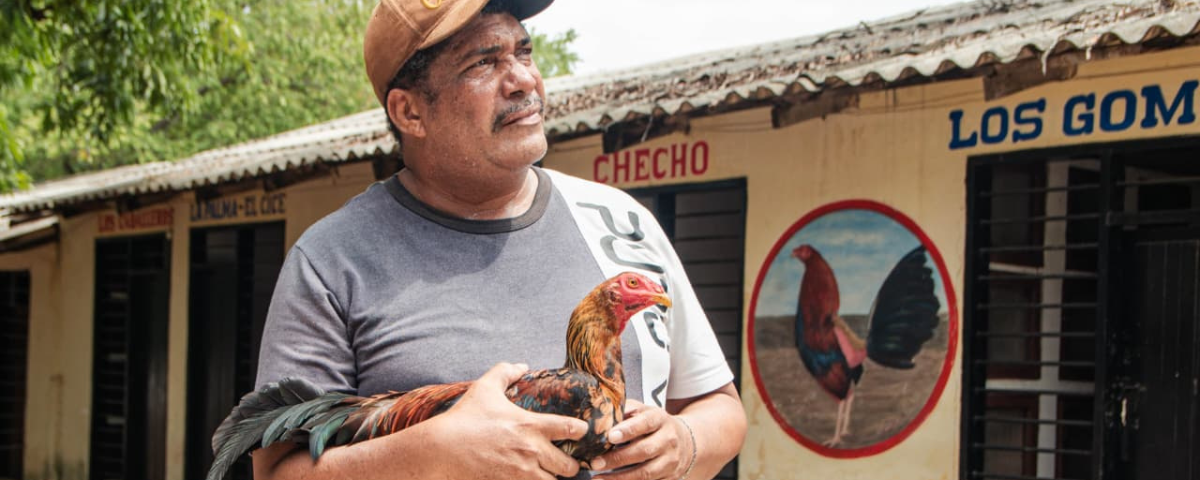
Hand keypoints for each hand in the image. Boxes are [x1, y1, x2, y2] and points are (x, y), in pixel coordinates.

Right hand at [426, 362, 588, 478]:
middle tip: (565, 461)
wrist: (440, 449)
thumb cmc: (464, 418)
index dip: (582, 430)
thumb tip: (522, 366)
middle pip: (569, 466)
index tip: (581, 431)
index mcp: (530, 426)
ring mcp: (520, 474)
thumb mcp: (484, 388)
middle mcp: (531, 452)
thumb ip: (505, 373)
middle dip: (570, 465)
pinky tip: (530, 479)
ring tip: (549, 474)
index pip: (572, 429)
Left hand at [590, 400, 692, 479]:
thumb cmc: (655, 425)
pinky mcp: (670, 477)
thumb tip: (602, 416)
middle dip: (617, 458)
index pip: (645, 423)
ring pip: (646, 473)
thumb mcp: (644, 411)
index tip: (610, 436)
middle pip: (643, 451)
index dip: (628, 430)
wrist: (686, 442)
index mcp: (660, 419)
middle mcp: (668, 440)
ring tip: (598, 478)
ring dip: (620, 478)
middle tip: (595, 462)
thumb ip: (626, 411)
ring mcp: (671, 461)